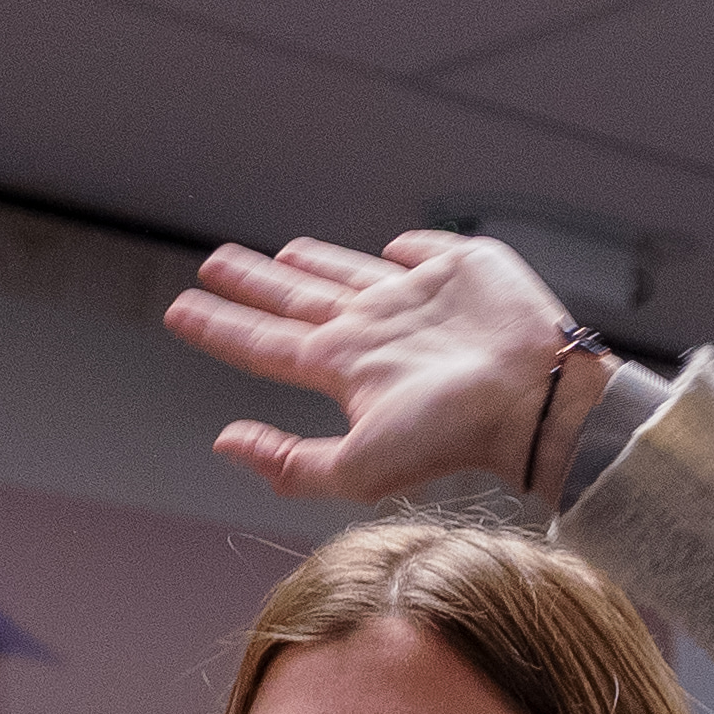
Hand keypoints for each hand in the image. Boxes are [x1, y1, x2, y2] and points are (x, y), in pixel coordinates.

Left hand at [162, 231, 576, 501]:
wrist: (535, 395)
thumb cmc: (454, 436)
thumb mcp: (358, 467)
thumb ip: (290, 463)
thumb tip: (225, 441)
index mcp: (346, 368)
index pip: (264, 344)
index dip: (219, 327)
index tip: (178, 309)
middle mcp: (374, 331)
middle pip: (294, 299)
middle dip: (253, 282)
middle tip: (214, 262)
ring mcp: (416, 298)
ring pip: (348, 271)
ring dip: (312, 261)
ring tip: (283, 252)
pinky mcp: (461, 267)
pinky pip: (422, 249)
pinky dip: (407, 246)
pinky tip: (393, 246)